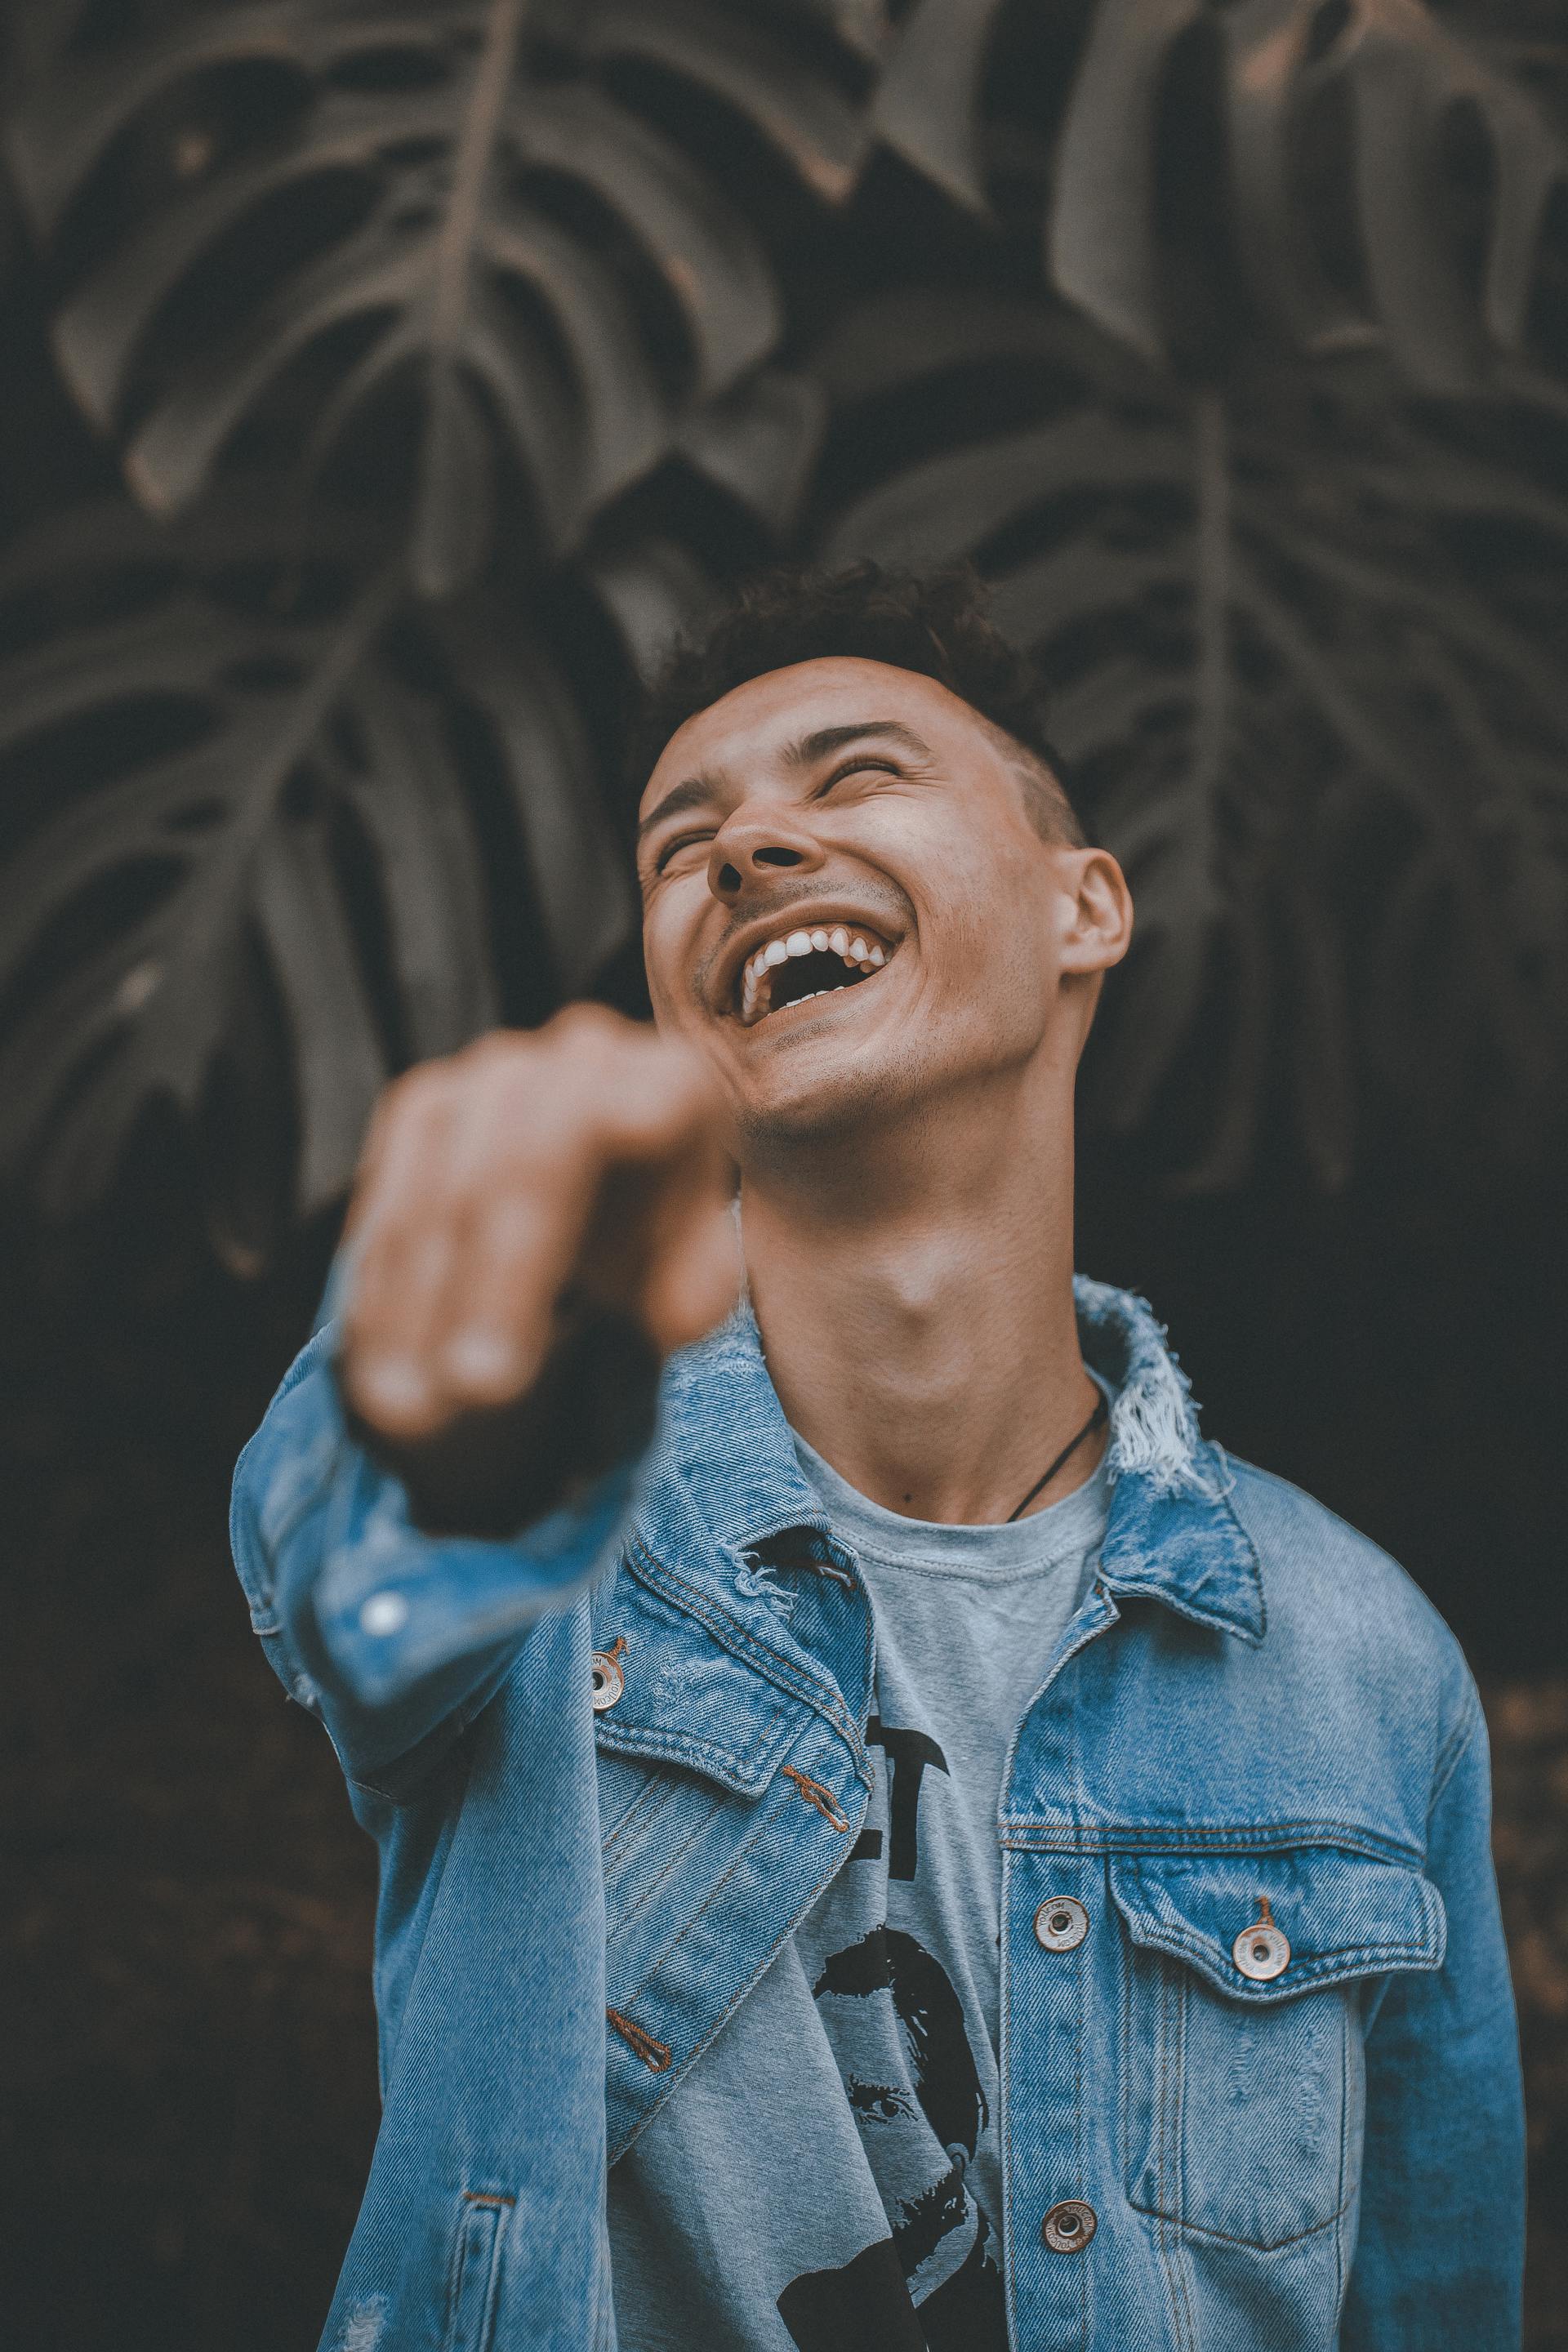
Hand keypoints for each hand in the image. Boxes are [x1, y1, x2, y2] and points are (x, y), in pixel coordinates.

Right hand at [336, 1009, 738, 1532]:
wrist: (623, 1200)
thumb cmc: (667, 1246)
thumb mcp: (695, 1279)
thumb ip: (694, 1292)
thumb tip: (673, 1314)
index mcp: (667, 1083)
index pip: (577, 1146)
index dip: (519, 1264)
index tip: (495, 1377)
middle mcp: (580, 1056)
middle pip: (500, 1169)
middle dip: (473, 1293)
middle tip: (457, 1402)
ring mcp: (495, 1074)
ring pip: (433, 1191)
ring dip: (410, 1308)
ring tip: (402, 1414)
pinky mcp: (430, 1105)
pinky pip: (387, 1200)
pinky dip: (382, 1289)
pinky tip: (377, 1365)